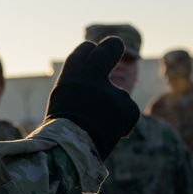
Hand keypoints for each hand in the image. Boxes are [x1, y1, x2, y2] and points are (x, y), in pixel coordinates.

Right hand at [45, 37, 140, 159]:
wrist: (69, 148)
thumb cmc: (63, 126)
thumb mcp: (65, 99)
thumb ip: (81, 87)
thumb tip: (96, 87)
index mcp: (73, 71)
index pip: (85, 50)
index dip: (90, 52)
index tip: (93, 51)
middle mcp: (94, 73)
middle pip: (110, 47)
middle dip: (112, 47)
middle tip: (116, 45)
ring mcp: (113, 89)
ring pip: (118, 95)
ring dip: (112, 106)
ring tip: (97, 124)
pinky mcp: (128, 106)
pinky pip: (129, 113)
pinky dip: (122, 123)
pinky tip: (111, 133)